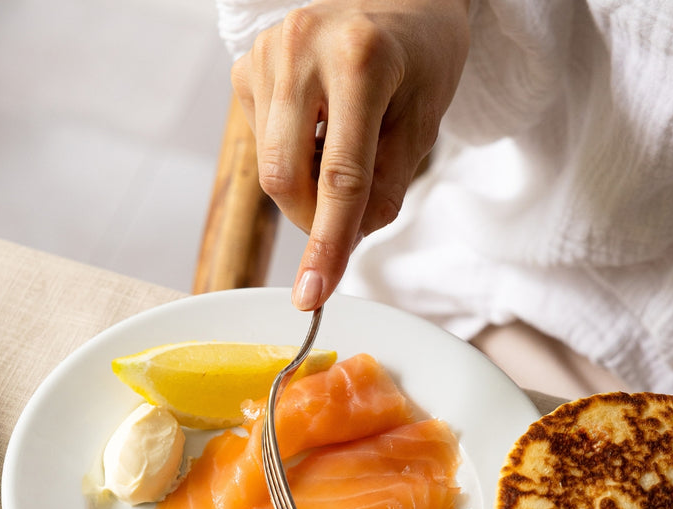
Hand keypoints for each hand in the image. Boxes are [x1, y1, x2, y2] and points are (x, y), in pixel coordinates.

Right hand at [231, 0, 469, 308]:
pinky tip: (316, 126)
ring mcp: (266, 56)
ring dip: (305, 185)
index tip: (314, 295)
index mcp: (360, 60)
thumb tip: (345, 245)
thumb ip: (389, 186)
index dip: (329, 244)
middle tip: (348, 213)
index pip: (340, 178)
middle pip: (286, 180)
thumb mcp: (426, 119)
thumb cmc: (420, 55)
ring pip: (269, 170)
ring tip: (341, 144)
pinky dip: (291, 158)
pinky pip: (260, 146)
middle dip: (315, 218)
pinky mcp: (246, 67)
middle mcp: (300, 50)